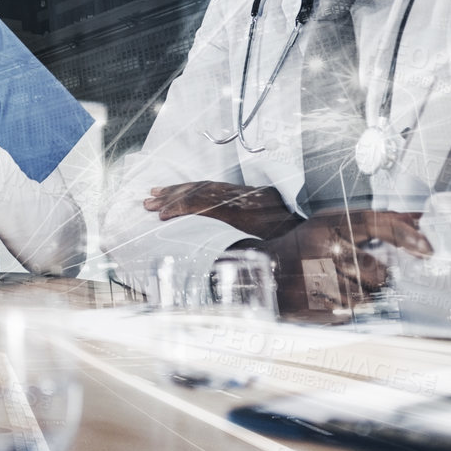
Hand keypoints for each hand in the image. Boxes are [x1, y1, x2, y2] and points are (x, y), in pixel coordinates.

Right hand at [143, 181, 298, 239]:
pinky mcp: (235, 190)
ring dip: (175, 190)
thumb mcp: (267, 246)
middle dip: (170, 197)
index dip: (180, 208)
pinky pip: (207, 185)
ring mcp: (235, 191)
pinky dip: (189, 187)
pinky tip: (177, 189)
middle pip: (197, 192)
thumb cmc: (283, 236)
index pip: (204, 204)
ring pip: (200, 186)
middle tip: (147, 203)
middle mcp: (235, 197)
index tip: (161, 215)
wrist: (302, 216)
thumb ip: (245, 252)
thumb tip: (222, 266)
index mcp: (241, 210)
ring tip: (153, 192)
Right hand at [257, 209, 431, 320]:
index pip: (375, 223)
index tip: (427, 249)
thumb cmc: (306, 246)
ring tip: (340, 284)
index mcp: (328, 224)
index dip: (405, 234)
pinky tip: (330, 296)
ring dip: (364, 295)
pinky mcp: (315, 305)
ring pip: (368, 296)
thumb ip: (378, 221)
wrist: (266, 272)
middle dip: (378, 277)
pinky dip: (348, 308)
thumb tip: (421, 217)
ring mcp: (317, 279)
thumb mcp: (335, 224)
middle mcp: (322, 248)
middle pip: (378, 271)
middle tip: (357, 272)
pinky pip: (352, 313)